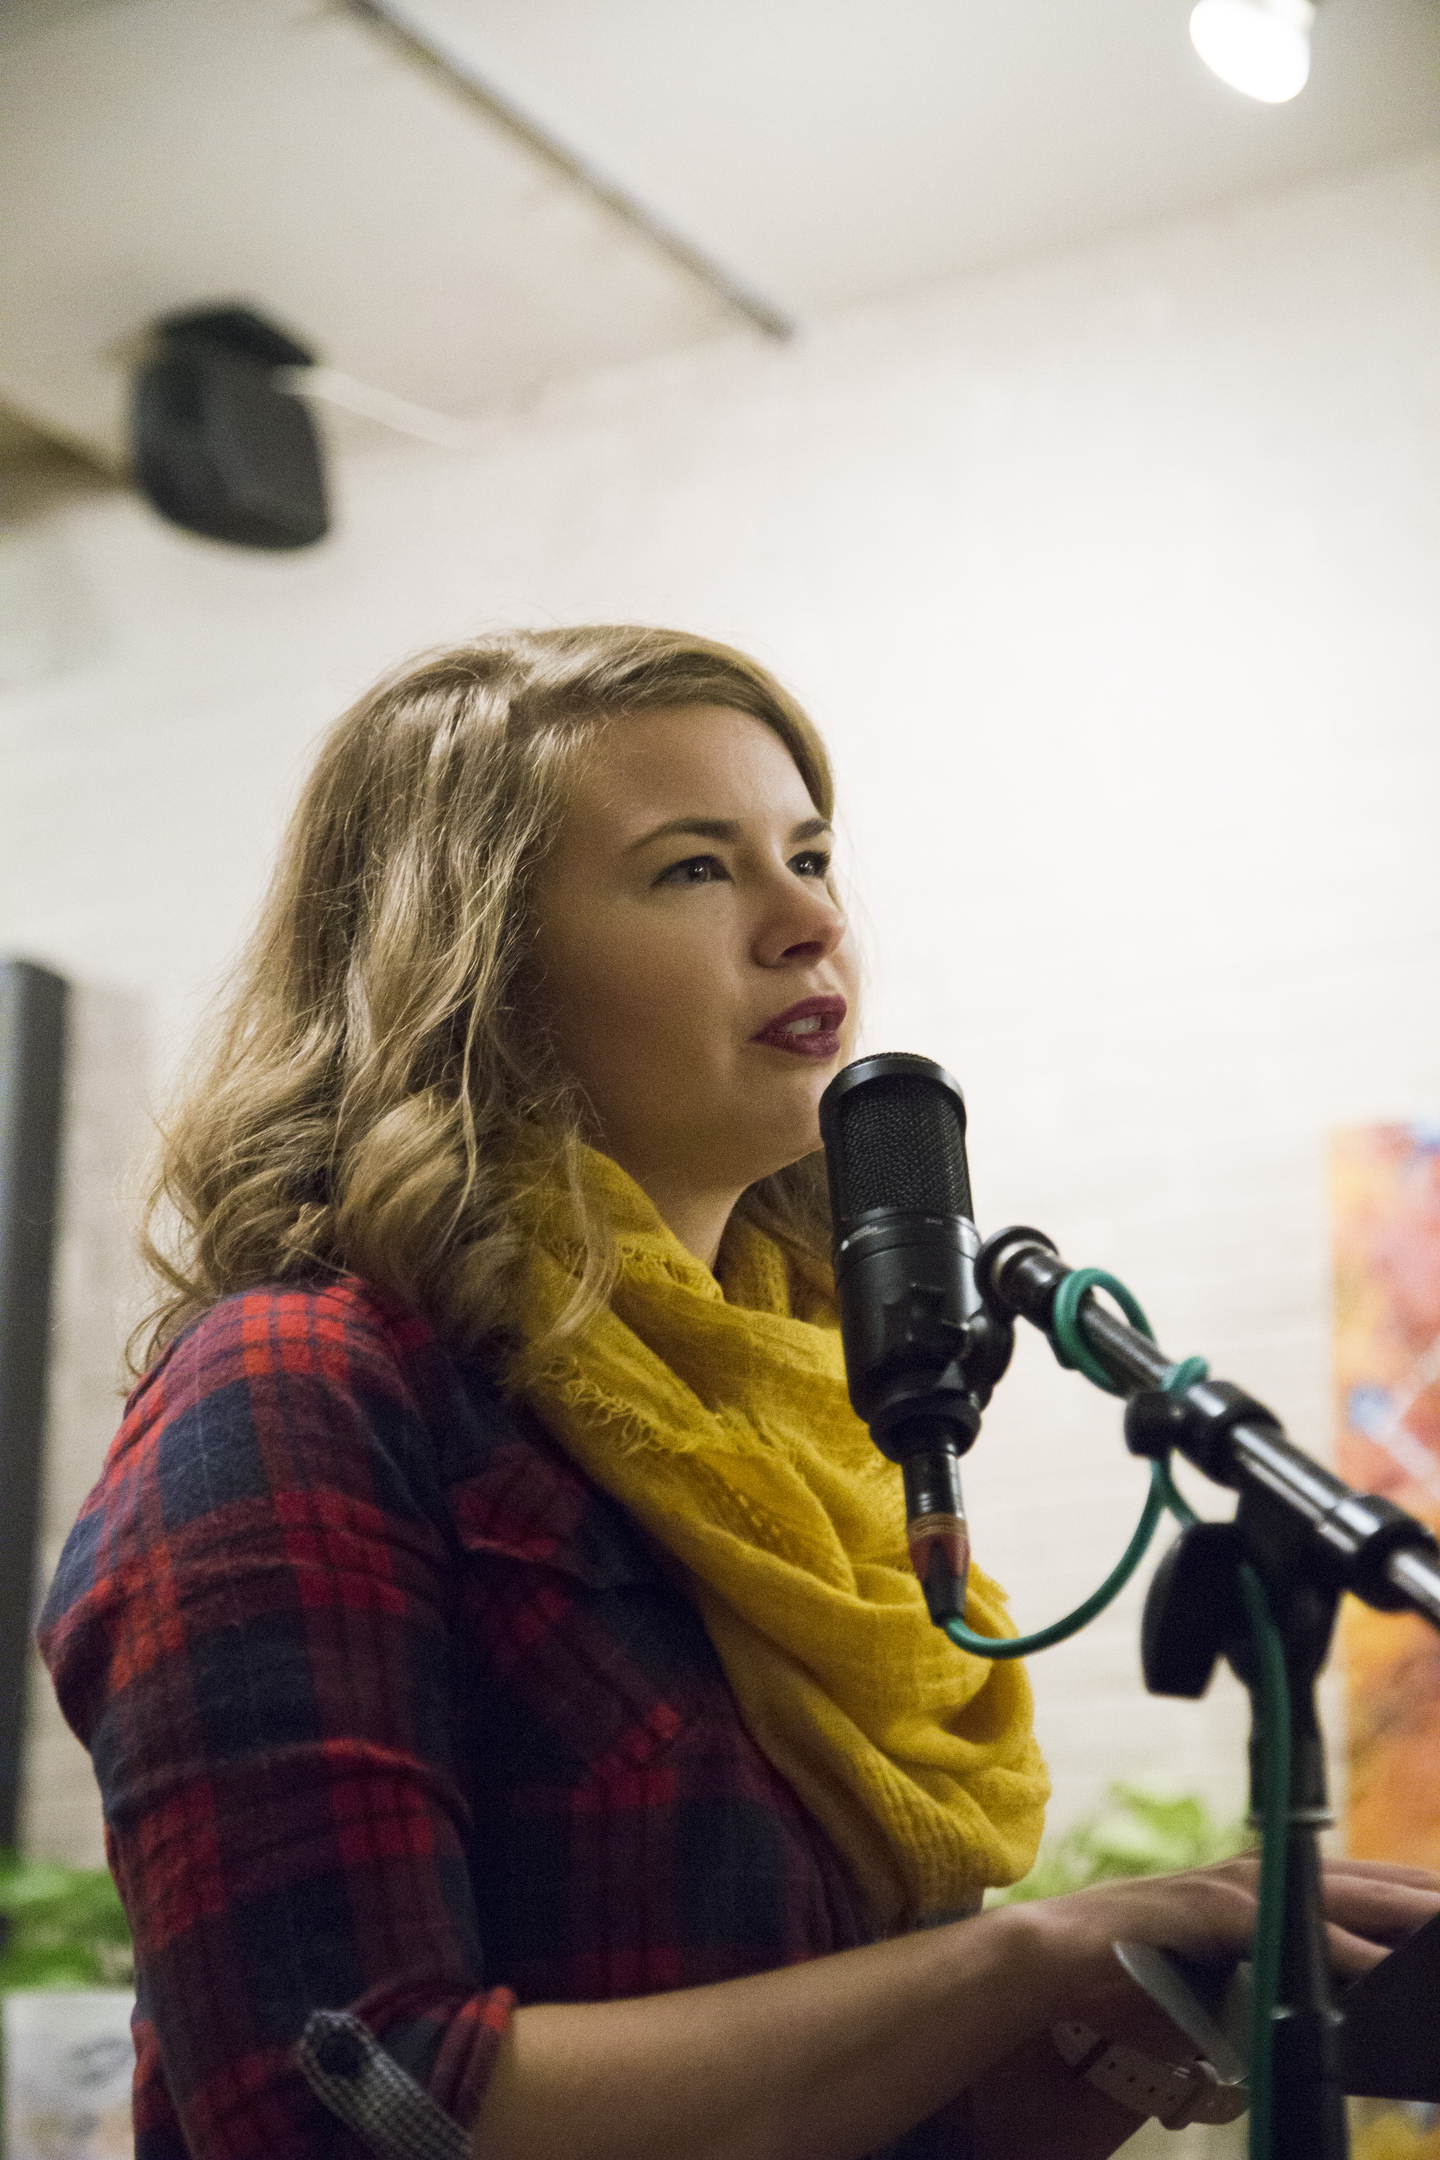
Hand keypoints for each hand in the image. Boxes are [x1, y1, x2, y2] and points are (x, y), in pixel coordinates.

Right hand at [1005, 1853, 1439, 2030]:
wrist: (1061, 1960)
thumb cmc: (1143, 1976)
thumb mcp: (1234, 1982)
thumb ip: (1285, 1985)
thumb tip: (1348, 2013)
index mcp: (1272, 1890)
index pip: (1369, 1887)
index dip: (1420, 1898)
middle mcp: (1261, 1877)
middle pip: (1370, 1886)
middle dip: (1428, 1902)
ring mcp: (1236, 1887)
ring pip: (1341, 1895)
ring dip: (1403, 1913)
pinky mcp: (1210, 1908)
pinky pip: (1286, 1927)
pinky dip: (1336, 1945)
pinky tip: (1377, 1963)